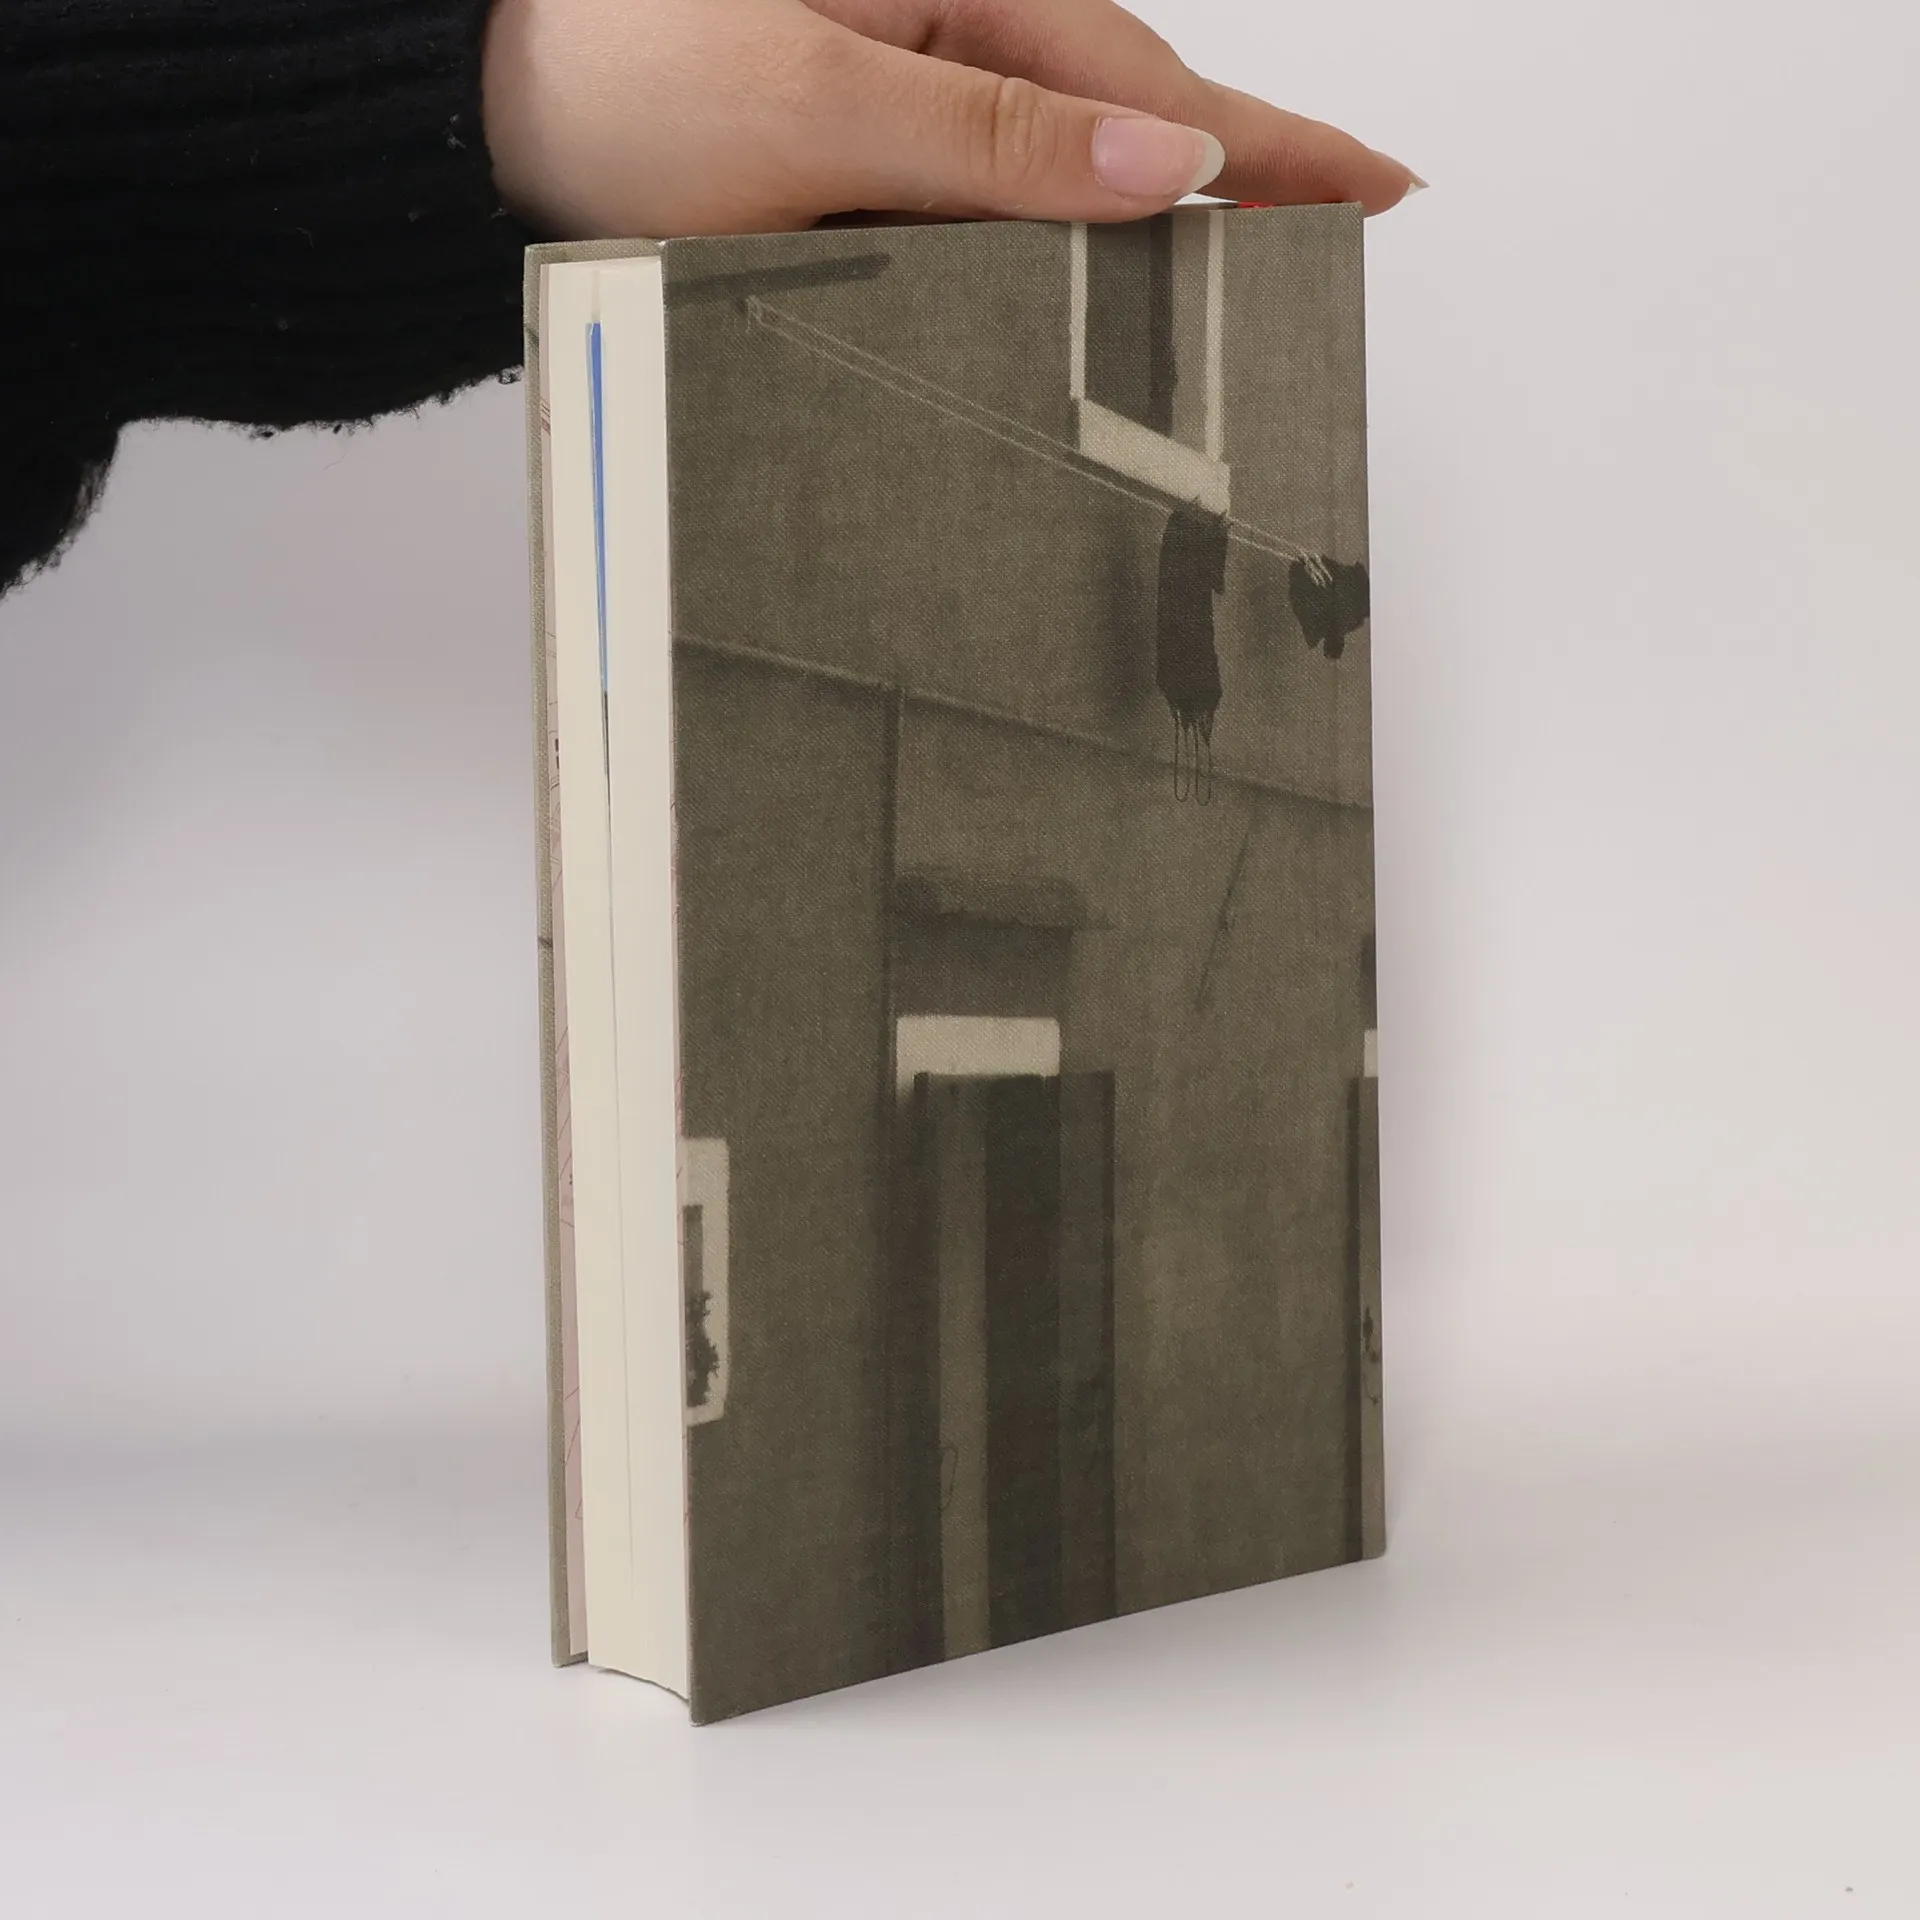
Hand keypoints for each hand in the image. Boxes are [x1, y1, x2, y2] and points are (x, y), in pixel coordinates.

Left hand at [481, 0, 1423, 239]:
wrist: (470, 98)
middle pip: (1124, 117)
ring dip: (1139, 220)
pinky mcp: (858, 142)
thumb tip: (1161, 170)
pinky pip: (981, 196)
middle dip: (1234, 178)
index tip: (1377, 183)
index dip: (1271, 144)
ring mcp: (901, 86)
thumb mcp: (813, 107)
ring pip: (1057, 164)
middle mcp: (939, 26)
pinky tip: (1079, 273)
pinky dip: (1037, 244)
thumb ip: (992, 143)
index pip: (1148, 85)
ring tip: (1242, 271)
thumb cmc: (611, 70)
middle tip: (1343, 229)